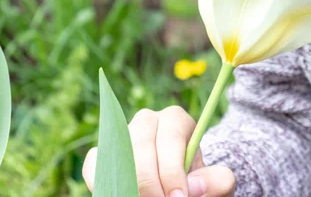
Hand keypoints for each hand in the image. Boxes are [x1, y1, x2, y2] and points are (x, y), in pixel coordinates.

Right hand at [83, 106, 235, 196]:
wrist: (181, 189)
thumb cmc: (199, 185)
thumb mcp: (216, 183)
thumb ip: (217, 181)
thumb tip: (194, 186)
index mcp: (176, 120)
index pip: (170, 139)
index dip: (172, 171)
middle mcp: (147, 121)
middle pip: (140, 146)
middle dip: (150, 182)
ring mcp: (122, 135)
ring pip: (117, 153)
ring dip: (128, 182)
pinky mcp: (102, 153)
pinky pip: (94, 163)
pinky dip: (103, 181)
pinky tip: (122, 194)